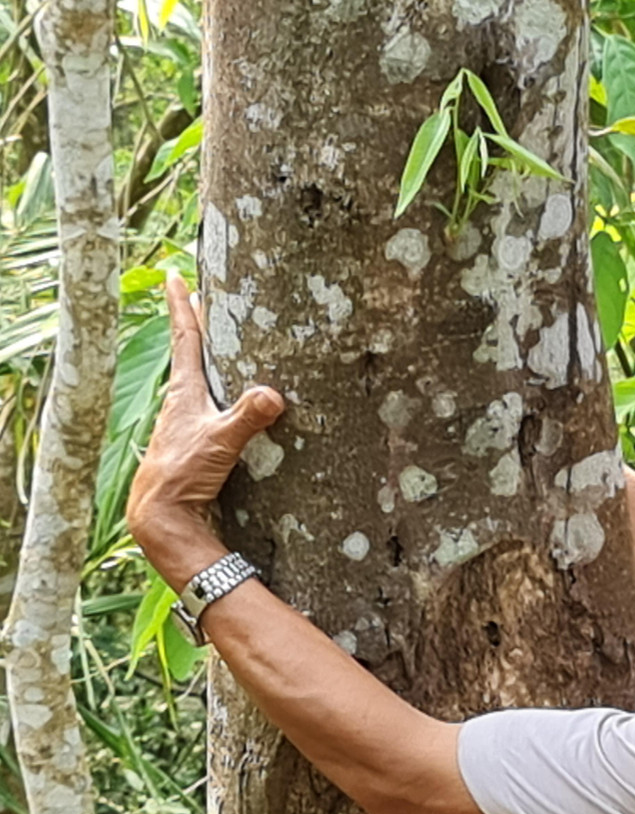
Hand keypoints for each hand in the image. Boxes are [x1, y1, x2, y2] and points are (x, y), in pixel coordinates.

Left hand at [126, 274, 283, 578]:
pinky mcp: (187, 445)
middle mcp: (179, 404)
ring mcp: (180, 425)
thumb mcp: (221, 443)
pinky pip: (200, 409)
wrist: (160, 515)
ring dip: (201, 363)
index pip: (185, 340)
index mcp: (184, 394)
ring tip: (214, 349)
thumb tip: (273, 395)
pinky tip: (219, 406)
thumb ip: (247, 418)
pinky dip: (210, 396)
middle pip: (187, 355)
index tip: (175, 277)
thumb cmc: (182, 475)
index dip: (182, 308)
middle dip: (193, 327)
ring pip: (192, 383)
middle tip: (198, 300)